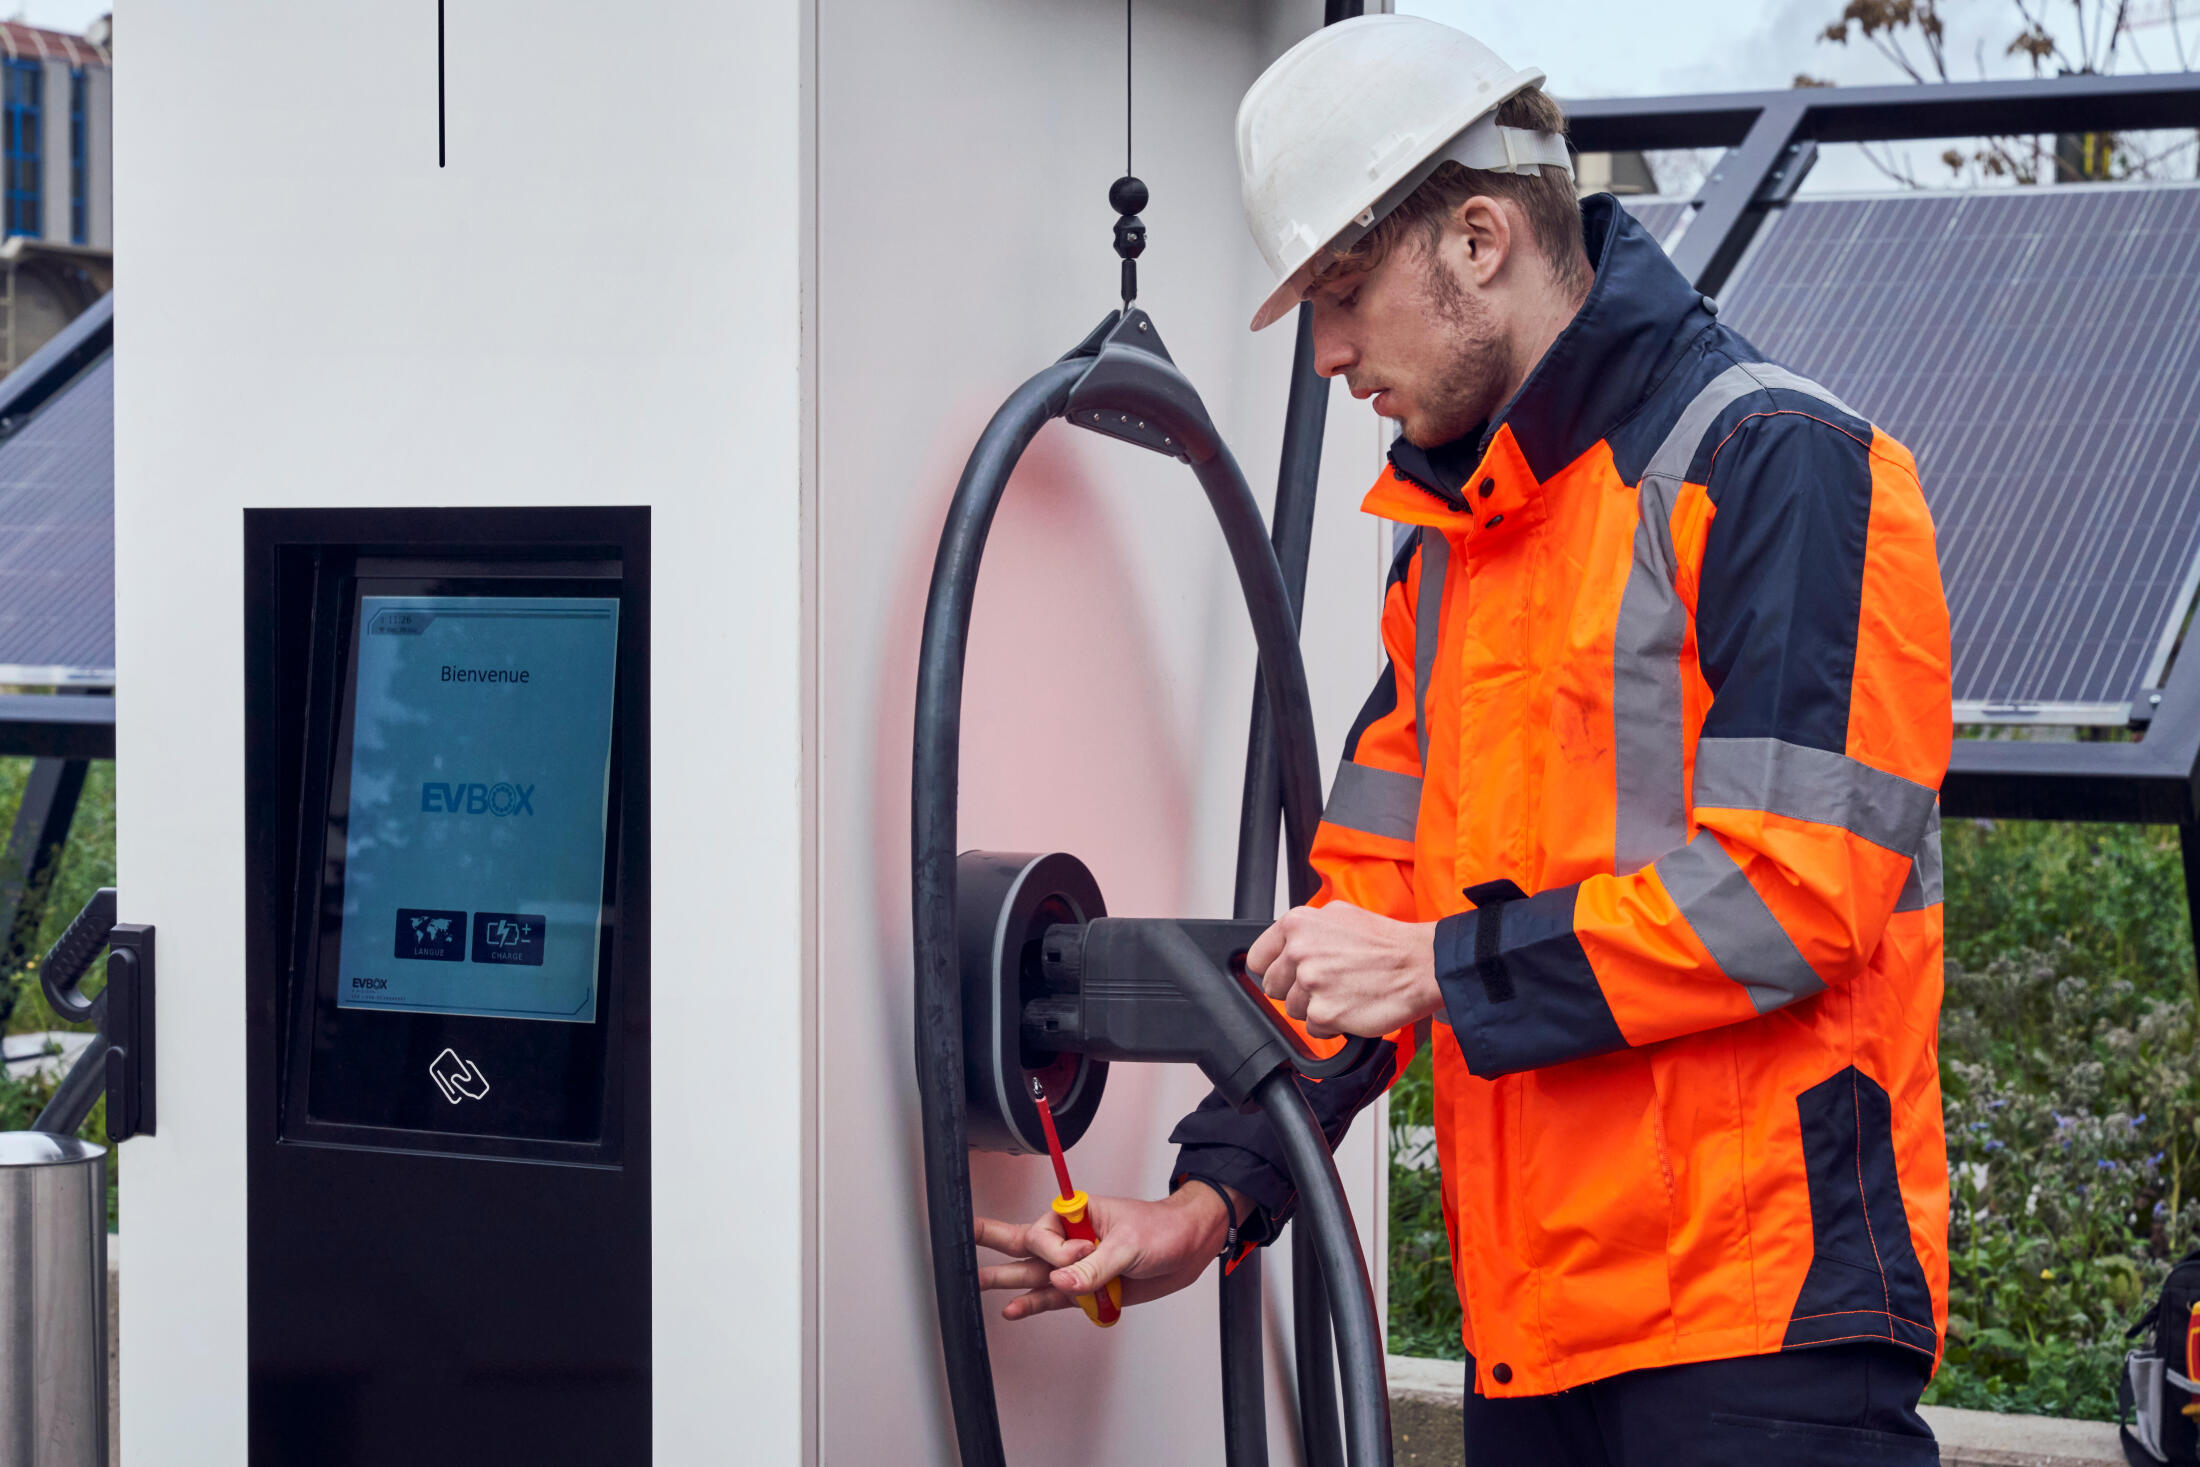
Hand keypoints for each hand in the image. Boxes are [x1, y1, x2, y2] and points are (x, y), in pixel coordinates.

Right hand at [973, 1183, 1239, 1320]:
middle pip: (1024, 1244)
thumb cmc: (1162, 1230)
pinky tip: (1013, 1309)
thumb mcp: (1129, 1243)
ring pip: (1034, 1275)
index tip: (1080, 1258)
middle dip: (992, 1242)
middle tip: (961, 1236)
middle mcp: (1071, 1240)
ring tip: (975, 1281)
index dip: (1055, 1252)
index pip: (1043, 1235)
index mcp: (1077, 1215)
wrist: (1189, 1249)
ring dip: (1007, 1280)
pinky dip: (1033, 1304)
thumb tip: (1062, 1283)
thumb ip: (1094, 1266)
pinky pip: (1053, 1299)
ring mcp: (1077, 1267)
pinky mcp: (1087, 1291)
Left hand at [1248, 901, 1441, 1039]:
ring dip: (1316, 1008)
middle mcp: (1299, 951)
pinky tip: (1351, 1006)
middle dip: (1295, 990)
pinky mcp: (1324, 1013)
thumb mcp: (1338, 914)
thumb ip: (1305, 930)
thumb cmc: (1385, 942)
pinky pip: (1314, 1029)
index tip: (1289, 974)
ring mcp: (1311, 983)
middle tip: (1328, 982)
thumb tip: (1283, 946)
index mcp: (1297, 924)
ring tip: (1345, 991)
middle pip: (1273, 988)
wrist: (1421, 964)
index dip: (1275, 970)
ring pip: (1293, 1010)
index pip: (1257, 959)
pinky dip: (1331, 1024)